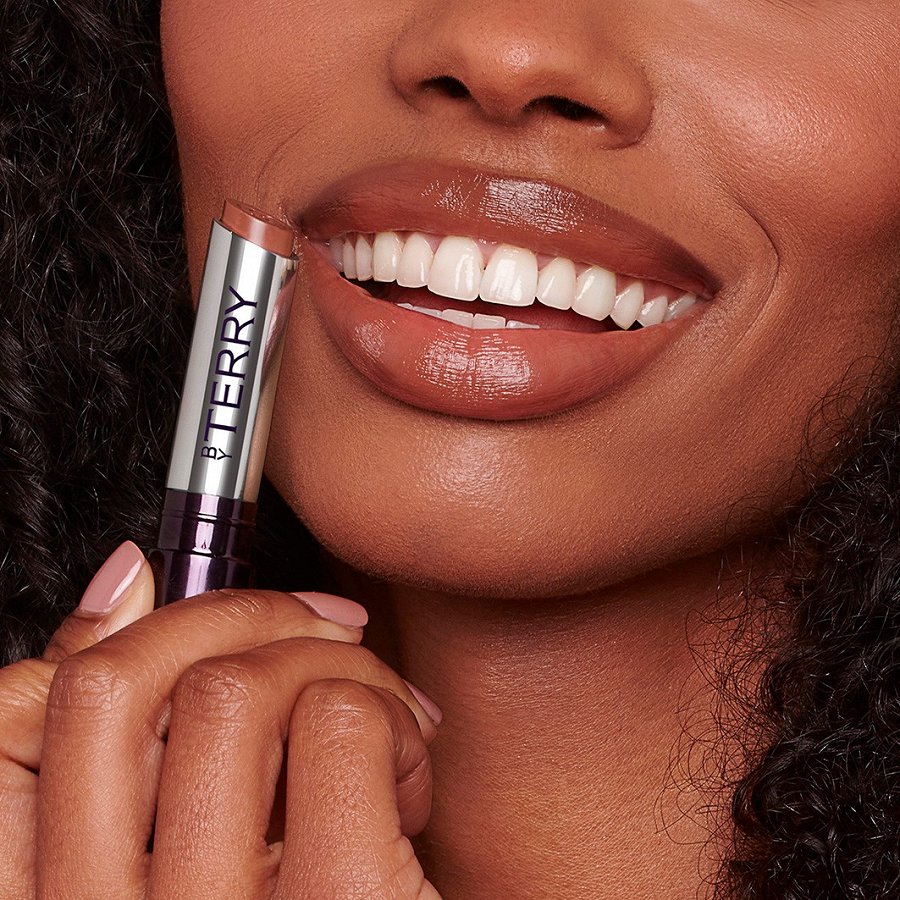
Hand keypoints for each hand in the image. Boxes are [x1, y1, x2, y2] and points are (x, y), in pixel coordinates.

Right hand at [0, 541, 441, 898]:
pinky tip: (410, 776)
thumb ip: (152, 747)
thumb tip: (124, 578)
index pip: (13, 728)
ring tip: (382, 726)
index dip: (96, 638)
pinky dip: (391, 714)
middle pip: (117, 686)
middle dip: (234, 615)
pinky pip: (340, 722)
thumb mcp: (206, 848)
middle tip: (318, 630)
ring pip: (234, 689)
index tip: (166, 592)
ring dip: (333, 671)